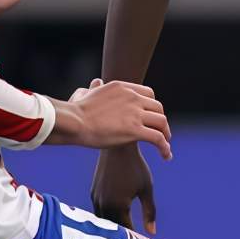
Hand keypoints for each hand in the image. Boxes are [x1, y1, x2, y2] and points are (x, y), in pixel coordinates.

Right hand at [55, 78, 171, 159]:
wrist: (73, 121)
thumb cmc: (75, 111)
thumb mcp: (86, 93)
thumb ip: (95, 88)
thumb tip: (96, 83)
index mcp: (122, 88)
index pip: (148, 94)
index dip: (152, 107)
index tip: (151, 118)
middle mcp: (132, 97)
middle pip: (158, 107)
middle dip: (161, 121)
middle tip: (162, 133)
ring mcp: (135, 113)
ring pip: (161, 122)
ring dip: (166, 134)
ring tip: (165, 146)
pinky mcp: (135, 130)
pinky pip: (158, 138)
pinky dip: (165, 147)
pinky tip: (165, 156)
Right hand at [92, 142, 157, 232]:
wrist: (117, 148)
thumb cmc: (136, 167)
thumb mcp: (146, 189)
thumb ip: (149, 212)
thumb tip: (152, 233)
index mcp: (119, 206)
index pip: (126, 230)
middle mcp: (104, 205)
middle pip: (113, 229)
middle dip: (122, 236)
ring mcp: (96, 199)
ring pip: (103, 221)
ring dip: (112, 228)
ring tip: (123, 236)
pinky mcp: (93, 193)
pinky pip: (98, 211)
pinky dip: (107, 217)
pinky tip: (115, 220)